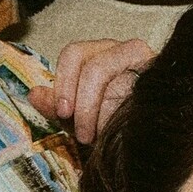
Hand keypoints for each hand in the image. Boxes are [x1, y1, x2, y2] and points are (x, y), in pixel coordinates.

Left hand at [28, 39, 153, 145]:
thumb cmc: (116, 126)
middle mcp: (121, 50)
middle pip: (88, 62)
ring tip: (96, 137)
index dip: (63, 83)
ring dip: (95, 110)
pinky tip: (117, 130)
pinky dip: (117, 111)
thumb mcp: (79, 119)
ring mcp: (144, 57)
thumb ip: (56, 107)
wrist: (153, 141)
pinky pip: (131, 85)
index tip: (62, 113)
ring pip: (106, 72)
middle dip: (78, 100)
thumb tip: (33, 94)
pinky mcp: (159, 71)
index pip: (73, 53)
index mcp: (100, 54)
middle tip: (80, 132)